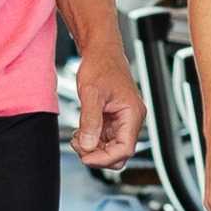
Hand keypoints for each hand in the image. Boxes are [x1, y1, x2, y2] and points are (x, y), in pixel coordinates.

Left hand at [71, 38, 143, 169]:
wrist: (100, 52)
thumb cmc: (101, 65)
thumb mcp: (91, 93)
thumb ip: (90, 121)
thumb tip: (88, 145)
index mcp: (133, 114)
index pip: (124, 149)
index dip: (104, 158)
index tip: (86, 156)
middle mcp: (131, 120)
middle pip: (119, 154)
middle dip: (98, 154)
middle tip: (80, 144)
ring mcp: (123, 121)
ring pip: (111, 148)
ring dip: (93, 147)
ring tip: (78, 135)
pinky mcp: (114, 120)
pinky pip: (105, 139)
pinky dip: (92, 139)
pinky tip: (82, 131)